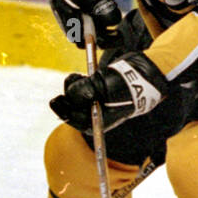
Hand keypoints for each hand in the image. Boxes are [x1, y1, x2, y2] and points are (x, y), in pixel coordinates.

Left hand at [49, 54, 166, 131]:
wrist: (143, 76)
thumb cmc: (126, 86)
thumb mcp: (103, 89)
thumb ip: (84, 92)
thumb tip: (68, 93)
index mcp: (98, 122)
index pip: (74, 119)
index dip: (63, 111)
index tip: (54, 100)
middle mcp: (95, 115)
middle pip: (72, 108)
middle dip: (67, 96)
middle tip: (69, 81)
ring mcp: (96, 103)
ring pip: (74, 97)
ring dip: (72, 86)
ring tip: (75, 76)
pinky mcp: (97, 92)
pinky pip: (81, 89)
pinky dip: (77, 82)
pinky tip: (78, 76)